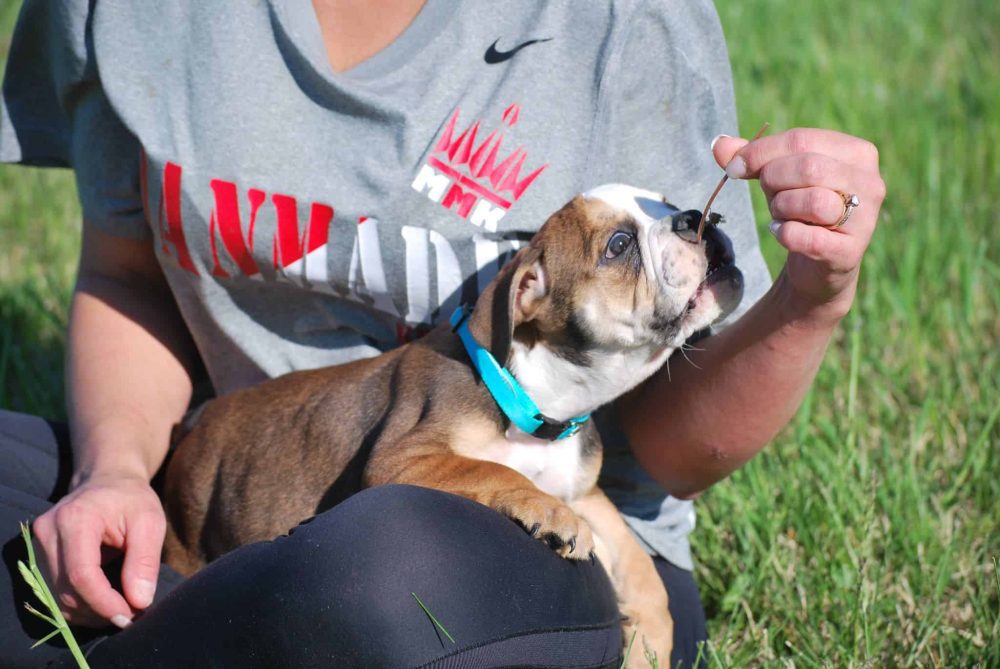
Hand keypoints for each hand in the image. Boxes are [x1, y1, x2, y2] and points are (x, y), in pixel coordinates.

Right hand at [32, 472, 165, 627]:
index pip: (81, 574)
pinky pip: (53, 592)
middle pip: (66, 590)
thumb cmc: (132, 499)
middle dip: (100, 610)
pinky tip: (103, 601)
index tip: (130, 615)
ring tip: (120, 607)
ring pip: (57, 597)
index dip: (104, 602)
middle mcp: (48, 531)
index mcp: (76, 518)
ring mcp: (38, 544)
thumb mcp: (150, 522)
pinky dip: (79, 604)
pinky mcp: (38, 555)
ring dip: (89, 612)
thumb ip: (145, 560)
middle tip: (132, 614)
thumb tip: (140, 601)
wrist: (107, 481)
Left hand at [713, 128, 885, 322]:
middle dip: (773, 180)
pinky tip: (782, 232)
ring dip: (782, 208)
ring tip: (781, 214)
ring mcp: (865, 219)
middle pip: (809, 167)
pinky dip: (785, 234)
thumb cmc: (799, 209)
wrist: (818, 264)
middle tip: (768, 195)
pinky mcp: (850, 252)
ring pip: (813, 201)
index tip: (734, 168)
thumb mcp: (777, 177)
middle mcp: (870, 182)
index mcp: (857, 152)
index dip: (760, 152)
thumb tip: (718, 143)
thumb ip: (750, 157)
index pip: (802, 138)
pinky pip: (807, 237)